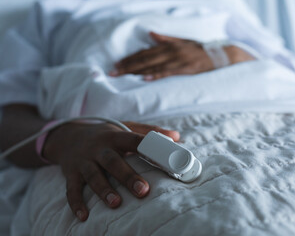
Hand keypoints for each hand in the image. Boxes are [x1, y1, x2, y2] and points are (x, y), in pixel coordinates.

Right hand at [43, 121, 179, 221]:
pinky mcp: (71, 173)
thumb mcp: (124, 126)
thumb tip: (177, 136)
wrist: (68, 136)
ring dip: (104, 190)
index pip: (133, 139)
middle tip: (143, 190)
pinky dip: (76, 203)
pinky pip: (71, 189)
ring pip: (93, 176)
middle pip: (113, 161)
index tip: (162, 157)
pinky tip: (84, 216)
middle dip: (127, 176)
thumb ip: (148, 131)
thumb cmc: (104, 134)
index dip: (146, 146)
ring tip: (116, 203)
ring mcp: (83, 161)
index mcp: (114, 136)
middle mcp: (98, 148)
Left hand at [110, 32, 254, 80]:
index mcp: (168, 45)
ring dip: (136, 71)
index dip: (130, 58)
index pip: (145, 52)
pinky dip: (157, 75)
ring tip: (122, 75)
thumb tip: (151, 33)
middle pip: (144, 59)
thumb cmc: (199, 49)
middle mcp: (170, 50)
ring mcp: (177, 59)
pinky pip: (168, 72)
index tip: (117, 64)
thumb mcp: (182, 41)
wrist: (219, 54)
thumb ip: (165, 38)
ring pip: (153, 65)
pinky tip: (146, 78)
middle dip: (127, 66)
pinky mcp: (185, 68)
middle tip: (112, 72)